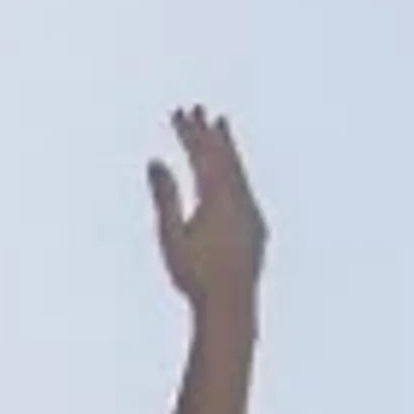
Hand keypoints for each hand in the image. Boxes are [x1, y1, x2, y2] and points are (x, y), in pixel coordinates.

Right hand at [146, 108, 266, 325]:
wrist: (231, 304)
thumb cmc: (195, 275)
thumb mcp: (172, 236)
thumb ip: (166, 197)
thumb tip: (157, 163)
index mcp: (216, 198)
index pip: (202, 155)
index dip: (190, 133)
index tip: (179, 114)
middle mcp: (239, 198)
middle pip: (223, 156)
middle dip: (208, 132)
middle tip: (198, 109)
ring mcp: (251, 211)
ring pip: (239, 169)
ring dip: (227, 146)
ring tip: (221, 126)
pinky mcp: (256, 224)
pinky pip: (245, 186)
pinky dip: (236, 170)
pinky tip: (231, 172)